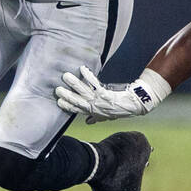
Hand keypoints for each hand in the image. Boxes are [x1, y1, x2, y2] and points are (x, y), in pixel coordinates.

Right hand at [55, 66, 169, 122]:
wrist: (133, 106)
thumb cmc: (119, 110)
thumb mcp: (106, 116)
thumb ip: (95, 118)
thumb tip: (88, 121)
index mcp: (93, 112)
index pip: (77, 110)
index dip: (68, 106)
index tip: (58, 101)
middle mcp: (94, 107)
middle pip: (78, 101)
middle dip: (67, 95)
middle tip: (57, 89)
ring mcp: (99, 100)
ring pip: (83, 91)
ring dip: (74, 83)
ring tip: (66, 76)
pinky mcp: (105, 93)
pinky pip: (94, 83)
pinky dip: (87, 76)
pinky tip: (82, 69)